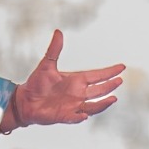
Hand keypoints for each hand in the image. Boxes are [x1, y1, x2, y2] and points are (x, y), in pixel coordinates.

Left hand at [1, 29, 123, 132]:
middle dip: (110, 85)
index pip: (97, 76)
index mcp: (76, 80)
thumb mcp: (46, 65)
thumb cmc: (36, 83)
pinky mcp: (65, 115)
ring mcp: (73, 105)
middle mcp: (78, 93)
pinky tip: (85, 115)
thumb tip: (58, 32)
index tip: (121, 67)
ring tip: (113, 98)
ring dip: (103, 103)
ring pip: (93, 105)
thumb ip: (54, 49)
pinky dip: (81, 116)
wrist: (26, 100)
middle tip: (120, 80)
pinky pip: (76, 117)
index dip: (109, 72)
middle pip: (99, 90)